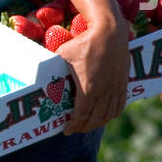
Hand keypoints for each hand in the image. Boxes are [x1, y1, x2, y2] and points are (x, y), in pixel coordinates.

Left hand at [58, 19, 129, 134]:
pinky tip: (105, 115)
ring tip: (88, 124)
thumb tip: (38, 75)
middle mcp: (104, 91)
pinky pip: (120, 105)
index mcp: (88, 88)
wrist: (109, 31)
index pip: (81, 115)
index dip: (73, 126)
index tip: (66, 130)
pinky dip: (112, 114)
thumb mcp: (62, 56)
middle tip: (75, 128)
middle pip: (95, 119)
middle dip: (84, 127)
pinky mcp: (123, 82)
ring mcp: (116, 87)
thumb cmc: (83, 42)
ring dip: (98, 123)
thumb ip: (54, 70)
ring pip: (108, 115)